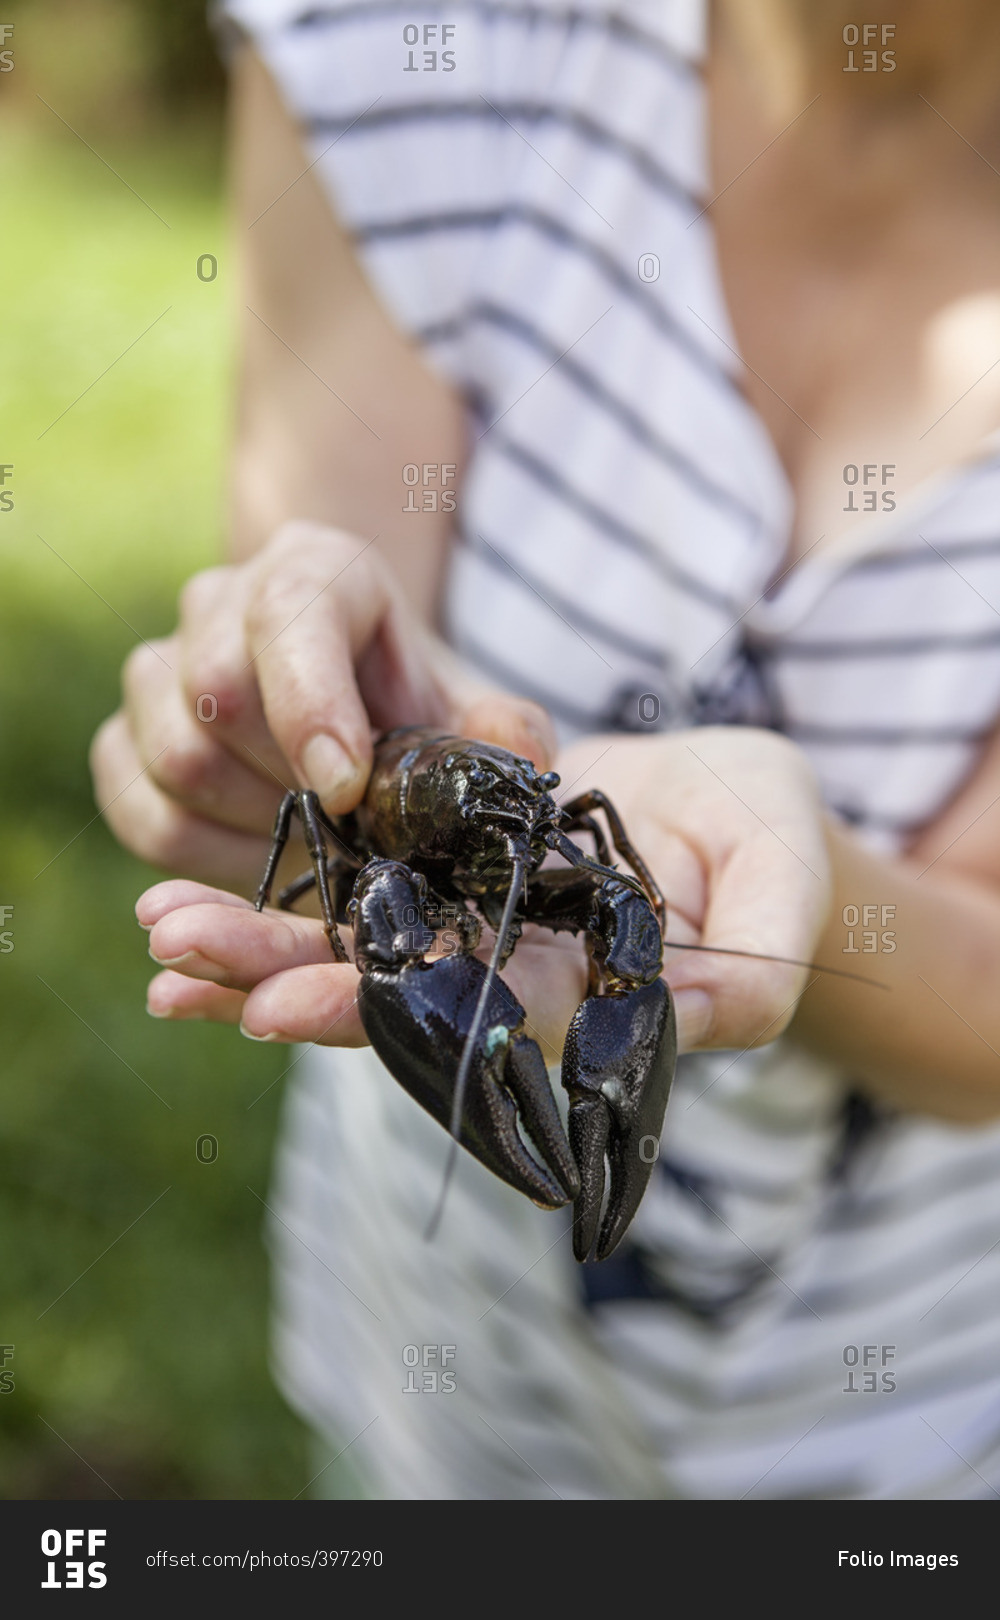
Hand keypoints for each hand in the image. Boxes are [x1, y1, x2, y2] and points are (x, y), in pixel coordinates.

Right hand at [91, 521, 554, 891]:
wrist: (355, 728)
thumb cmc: (413, 716)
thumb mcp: (470, 716)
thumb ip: (503, 732)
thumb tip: (522, 751)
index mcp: (312, 569)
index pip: (285, 614)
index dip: (310, 706)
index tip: (347, 789)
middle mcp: (219, 601)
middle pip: (216, 691)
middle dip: (288, 781)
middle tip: (348, 828)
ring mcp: (156, 669)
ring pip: (173, 755)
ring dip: (251, 823)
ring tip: (316, 842)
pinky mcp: (121, 741)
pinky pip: (138, 810)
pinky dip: (203, 858)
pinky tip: (264, 859)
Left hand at [137, 727, 831, 1056]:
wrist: (732, 808)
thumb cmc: (772, 844)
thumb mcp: (786, 881)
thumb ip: (758, 959)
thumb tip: (704, 1018)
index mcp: (582, 988)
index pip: (470, 1013)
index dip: (377, 1013)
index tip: (272, 1011)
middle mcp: (509, 971)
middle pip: (383, 985)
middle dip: (278, 974)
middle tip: (175, 958)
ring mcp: (473, 923)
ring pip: (355, 942)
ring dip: (255, 941)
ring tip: (160, 929)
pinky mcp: (449, 872)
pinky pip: (357, 891)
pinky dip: (281, 901)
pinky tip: (193, 909)